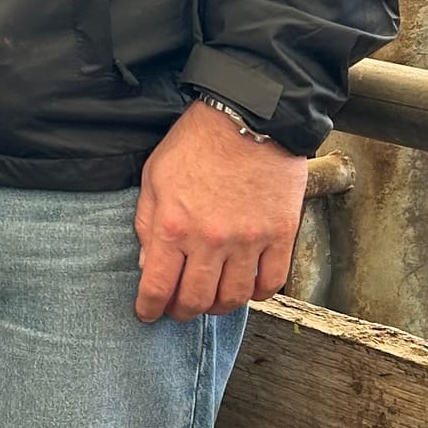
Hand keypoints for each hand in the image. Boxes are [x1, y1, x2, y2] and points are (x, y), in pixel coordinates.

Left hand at [134, 102, 309, 322]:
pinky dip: (257, 293)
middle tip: (179, 308)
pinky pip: (271, 282)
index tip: (147, 312)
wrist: (249, 115)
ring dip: (218, 305)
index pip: (157, 288)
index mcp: (173, 227)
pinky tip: (246, 285)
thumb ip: (147, 223)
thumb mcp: (154, 177)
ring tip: (212, 297)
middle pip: (195, 301)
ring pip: (233, 298)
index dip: (149, 308)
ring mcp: (249, 241)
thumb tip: (147, 265)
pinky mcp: (280, 234)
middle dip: (182, 311)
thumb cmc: (196, 143)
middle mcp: (210, 241)